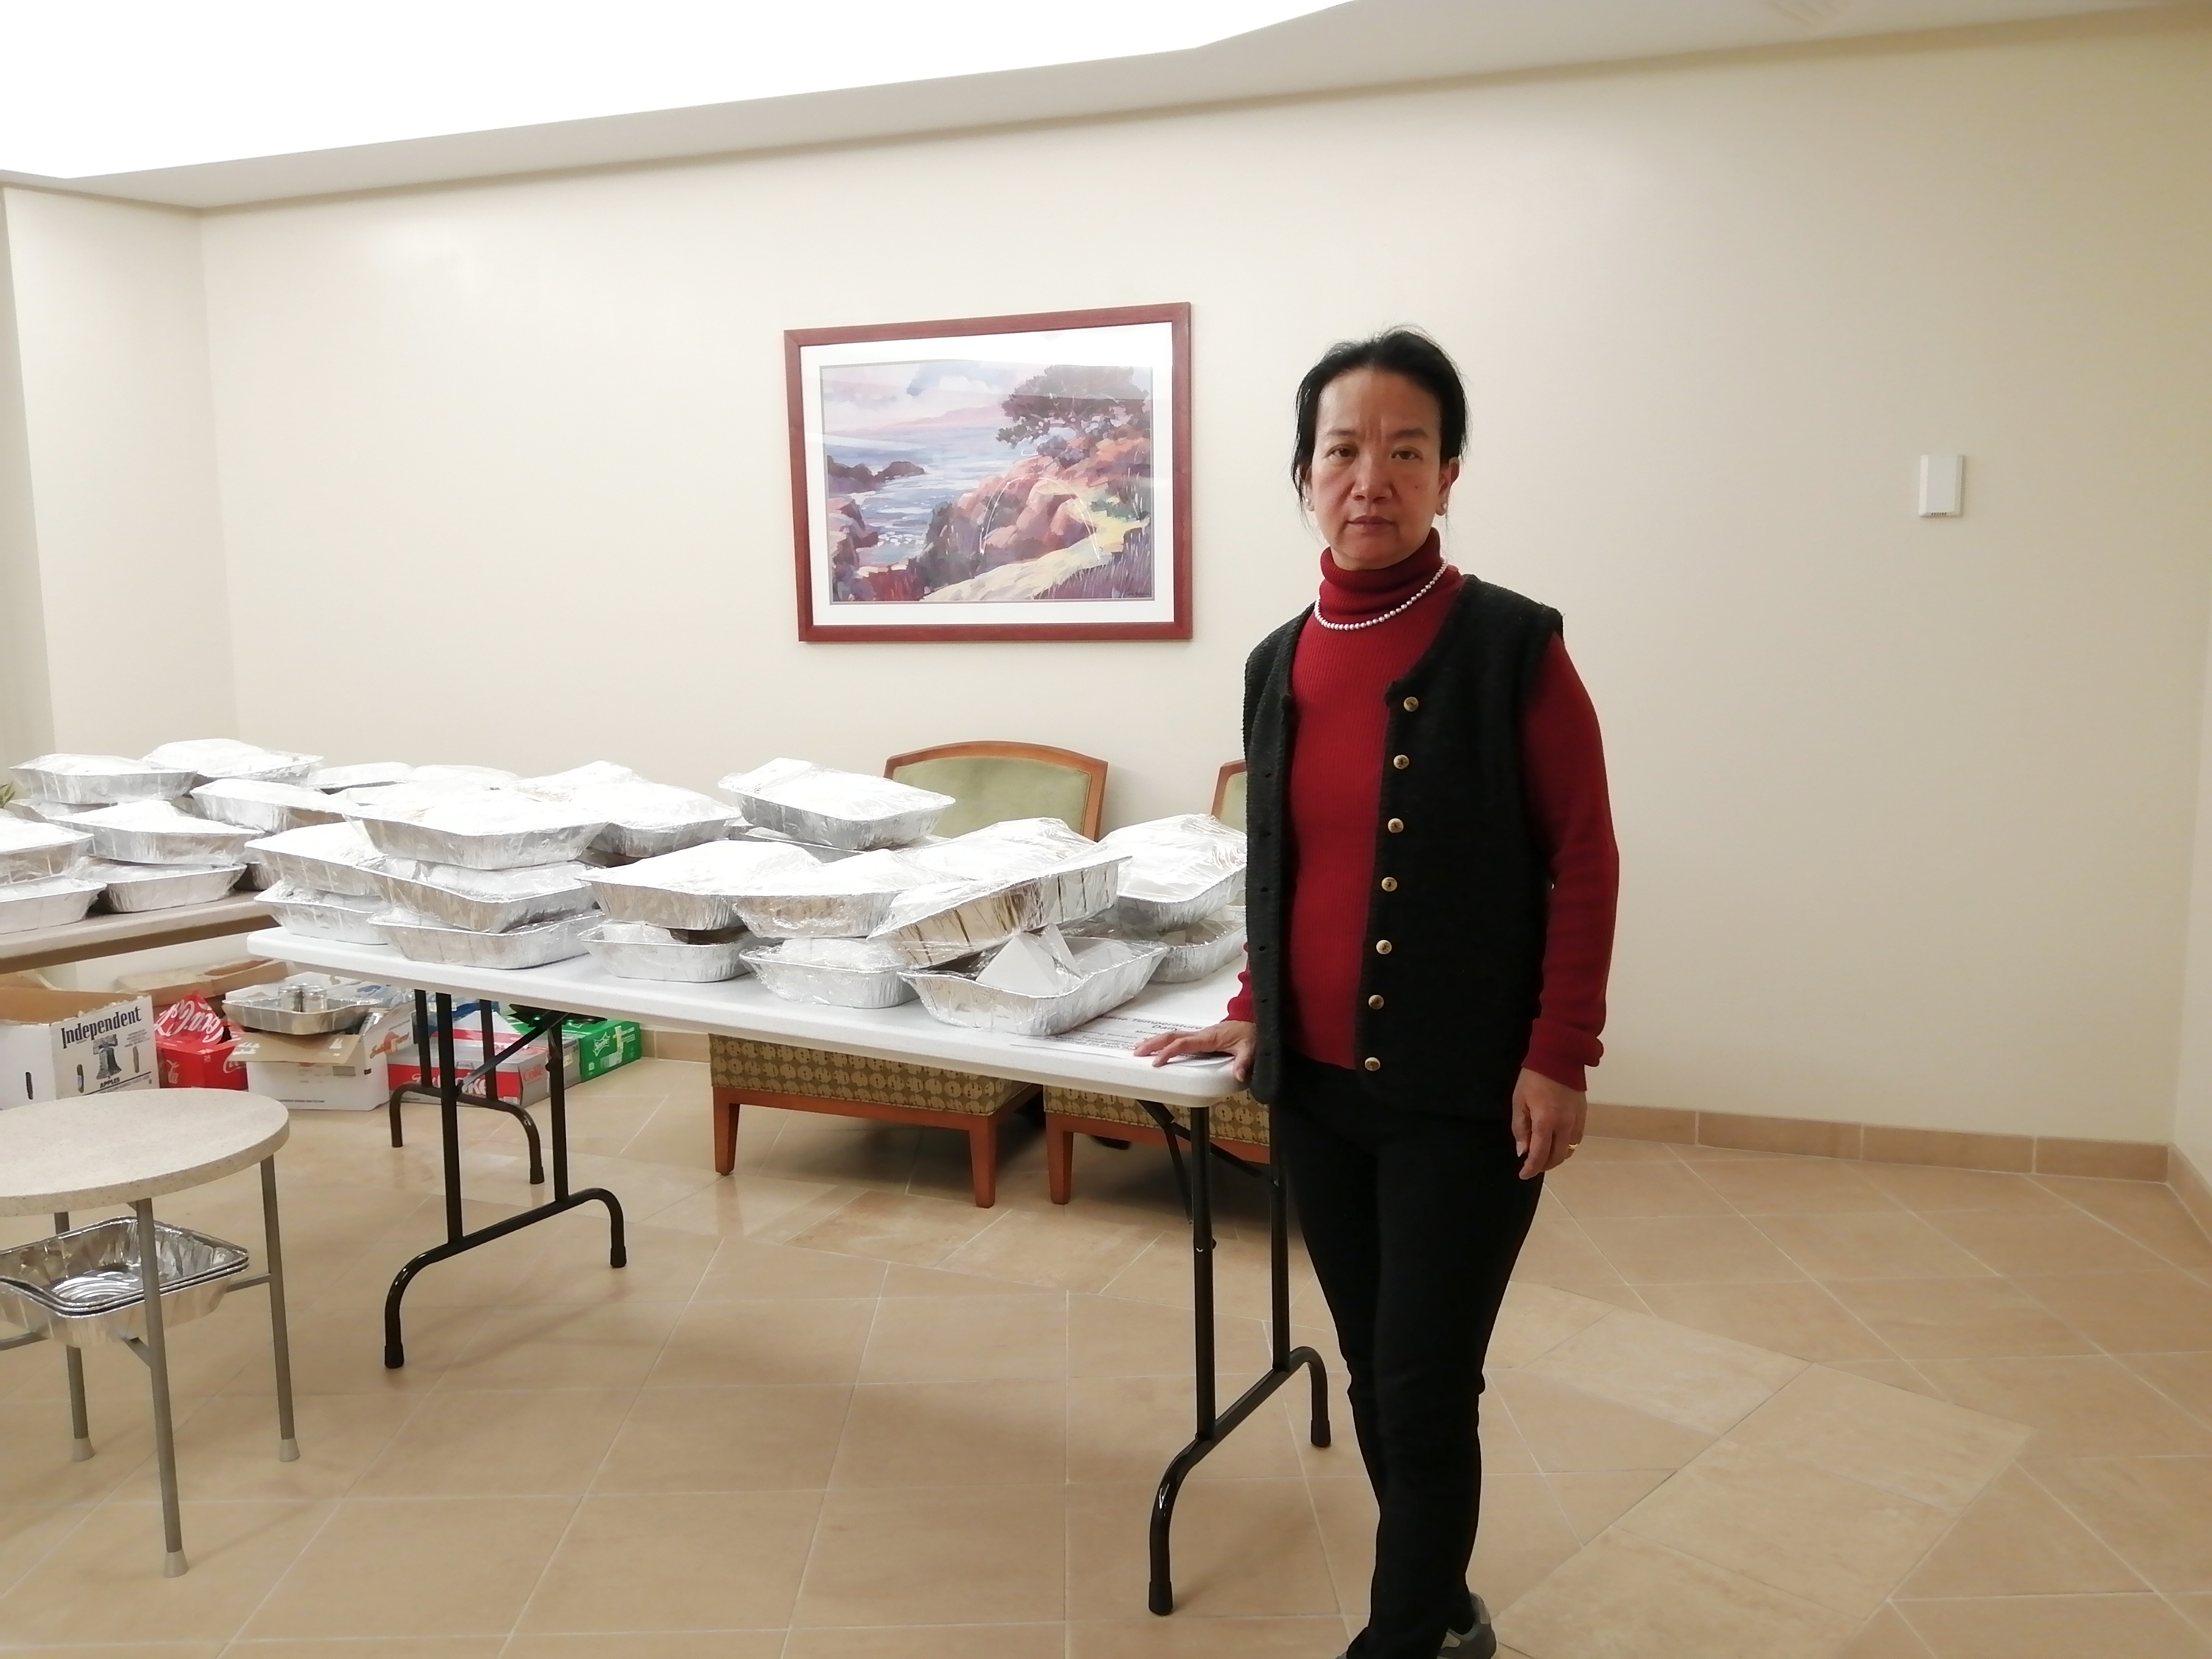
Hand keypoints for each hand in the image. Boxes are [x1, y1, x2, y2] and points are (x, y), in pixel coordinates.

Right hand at [1134, 1021, 1255, 1083]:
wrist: (1254, 1025)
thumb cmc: (1250, 1036)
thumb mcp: (1250, 1050)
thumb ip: (1243, 1062)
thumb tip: (1238, 1074)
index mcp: (1209, 1038)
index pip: (1184, 1043)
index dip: (1169, 1051)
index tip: (1156, 1061)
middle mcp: (1201, 1035)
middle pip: (1172, 1036)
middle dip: (1153, 1044)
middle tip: (1137, 1053)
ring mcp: (1199, 1035)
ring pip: (1172, 1035)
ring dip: (1155, 1041)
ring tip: (1139, 1049)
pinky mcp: (1200, 1038)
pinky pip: (1178, 1038)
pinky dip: (1164, 1041)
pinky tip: (1156, 1046)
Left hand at [1511, 1067, 1585, 1179]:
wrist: (1559, 1057)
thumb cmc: (1533, 1078)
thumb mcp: (1519, 1101)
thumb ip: (1520, 1128)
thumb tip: (1523, 1152)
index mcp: (1546, 1122)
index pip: (1540, 1155)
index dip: (1531, 1168)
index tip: (1523, 1174)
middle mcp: (1565, 1125)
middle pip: (1558, 1157)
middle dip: (1544, 1166)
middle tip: (1532, 1166)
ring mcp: (1577, 1120)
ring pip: (1569, 1150)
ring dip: (1556, 1157)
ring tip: (1543, 1155)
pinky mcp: (1583, 1114)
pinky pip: (1576, 1138)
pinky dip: (1566, 1146)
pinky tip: (1556, 1142)